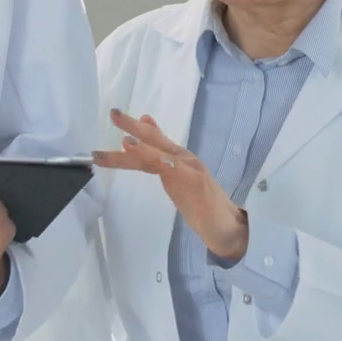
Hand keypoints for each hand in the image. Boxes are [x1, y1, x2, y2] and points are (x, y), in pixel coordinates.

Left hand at [94, 109, 248, 259]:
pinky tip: (157, 160)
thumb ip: (160, 161)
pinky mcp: (197, 184)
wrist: (227, 226)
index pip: (153, 141)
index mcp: (177, 159)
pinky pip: (178, 172)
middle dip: (133, 128)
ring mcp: (192, 171)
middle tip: (114, 114)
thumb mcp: (176, 179)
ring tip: (126, 141)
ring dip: (145, 148)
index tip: (116, 115)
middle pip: (155, 141)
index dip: (133, 128)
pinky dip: (165, 164)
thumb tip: (139, 141)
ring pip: (164, 155)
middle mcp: (184, 160)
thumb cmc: (201, 204)